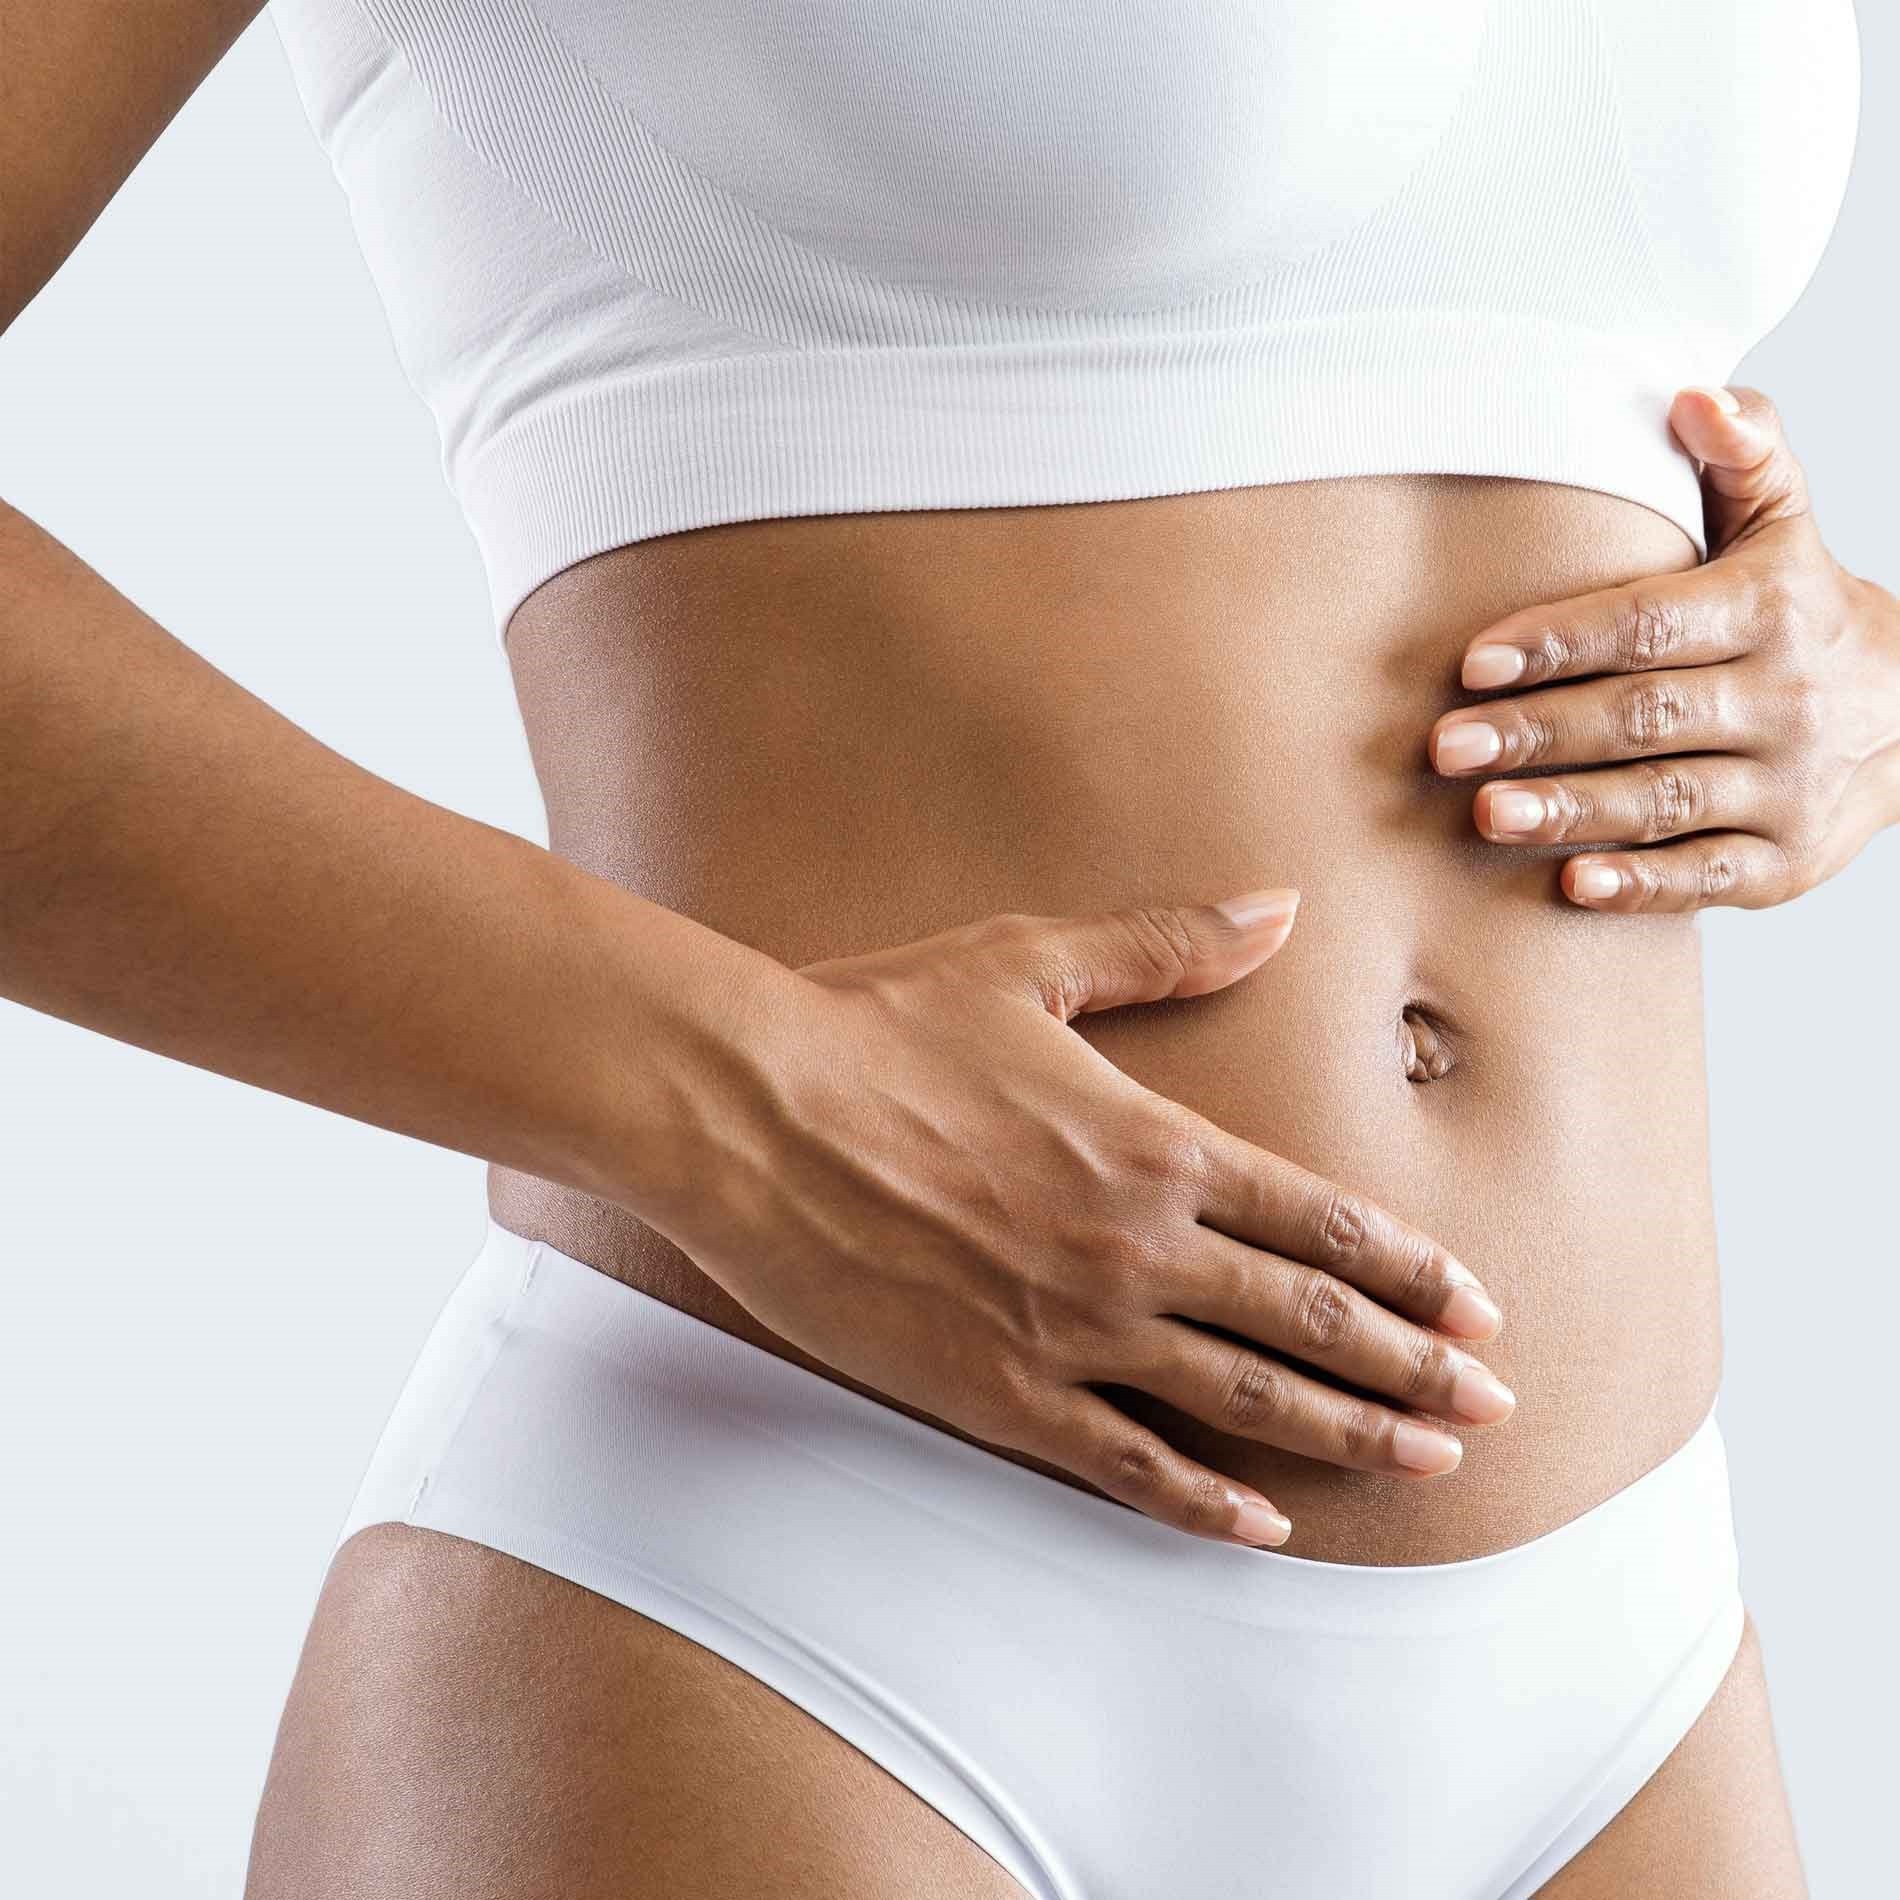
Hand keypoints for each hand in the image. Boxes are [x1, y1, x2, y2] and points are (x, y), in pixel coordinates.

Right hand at [640, 890, 1514, 1550]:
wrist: (748, 1109)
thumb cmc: (882, 1025)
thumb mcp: (1033, 962)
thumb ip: (1169, 947)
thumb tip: (1276, 906)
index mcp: (1158, 1145)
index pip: (1325, 1224)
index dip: (1416, 1273)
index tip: (1480, 1310)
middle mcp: (1137, 1247)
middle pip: (1313, 1325)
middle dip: (1417, 1370)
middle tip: (1493, 1410)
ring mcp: (1072, 1329)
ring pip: (1245, 1402)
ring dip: (1350, 1436)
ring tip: (1430, 1464)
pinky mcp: (996, 1391)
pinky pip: (1124, 1464)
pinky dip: (1203, 1504)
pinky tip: (1263, 1528)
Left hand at [1429, 385, 1899, 911]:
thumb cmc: (1798, 607)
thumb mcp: (1784, 523)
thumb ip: (1741, 456)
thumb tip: (1690, 395)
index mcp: (1771, 609)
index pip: (1649, 624)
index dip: (1559, 640)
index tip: (1475, 662)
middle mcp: (1785, 700)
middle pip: (1644, 717)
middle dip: (1540, 731)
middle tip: (1445, 746)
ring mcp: (1788, 788)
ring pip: (1667, 800)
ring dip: (1573, 810)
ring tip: (1485, 813)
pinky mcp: (1783, 863)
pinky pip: (1706, 877)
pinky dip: (1642, 886)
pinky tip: (1571, 885)